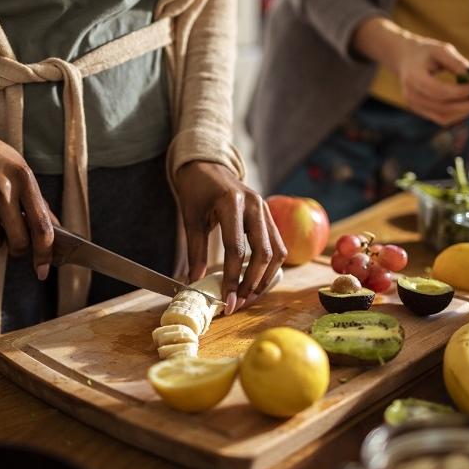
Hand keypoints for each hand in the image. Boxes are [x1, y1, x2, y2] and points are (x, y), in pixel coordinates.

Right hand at [0, 109, 54, 279]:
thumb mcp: (19, 167)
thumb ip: (36, 200)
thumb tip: (55, 228)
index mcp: (24, 179)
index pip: (42, 228)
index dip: (45, 254)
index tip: (44, 269)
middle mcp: (3, 190)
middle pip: (20, 243)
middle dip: (19, 250)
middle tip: (15, 241)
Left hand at [173, 161, 286, 313]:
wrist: (209, 166)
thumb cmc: (197, 191)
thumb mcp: (191, 219)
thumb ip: (195, 251)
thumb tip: (195, 283)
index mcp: (232, 203)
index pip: (237, 250)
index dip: (232, 279)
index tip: (227, 301)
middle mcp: (255, 205)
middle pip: (263, 253)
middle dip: (252, 283)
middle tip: (238, 303)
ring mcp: (266, 209)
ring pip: (276, 252)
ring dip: (264, 278)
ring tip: (248, 296)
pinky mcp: (270, 216)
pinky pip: (278, 245)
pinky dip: (270, 267)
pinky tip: (257, 280)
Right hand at [353, 18, 468, 125]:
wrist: (404, 59)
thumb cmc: (424, 52)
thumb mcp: (440, 49)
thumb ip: (456, 62)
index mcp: (414, 77)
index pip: (438, 91)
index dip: (459, 91)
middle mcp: (411, 95)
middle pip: (442, 107)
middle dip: (467, 105)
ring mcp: (414, 106)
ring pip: (443, 117)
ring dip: (465, 112)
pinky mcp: (420, 111)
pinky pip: (441, 118)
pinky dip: (458, 115)